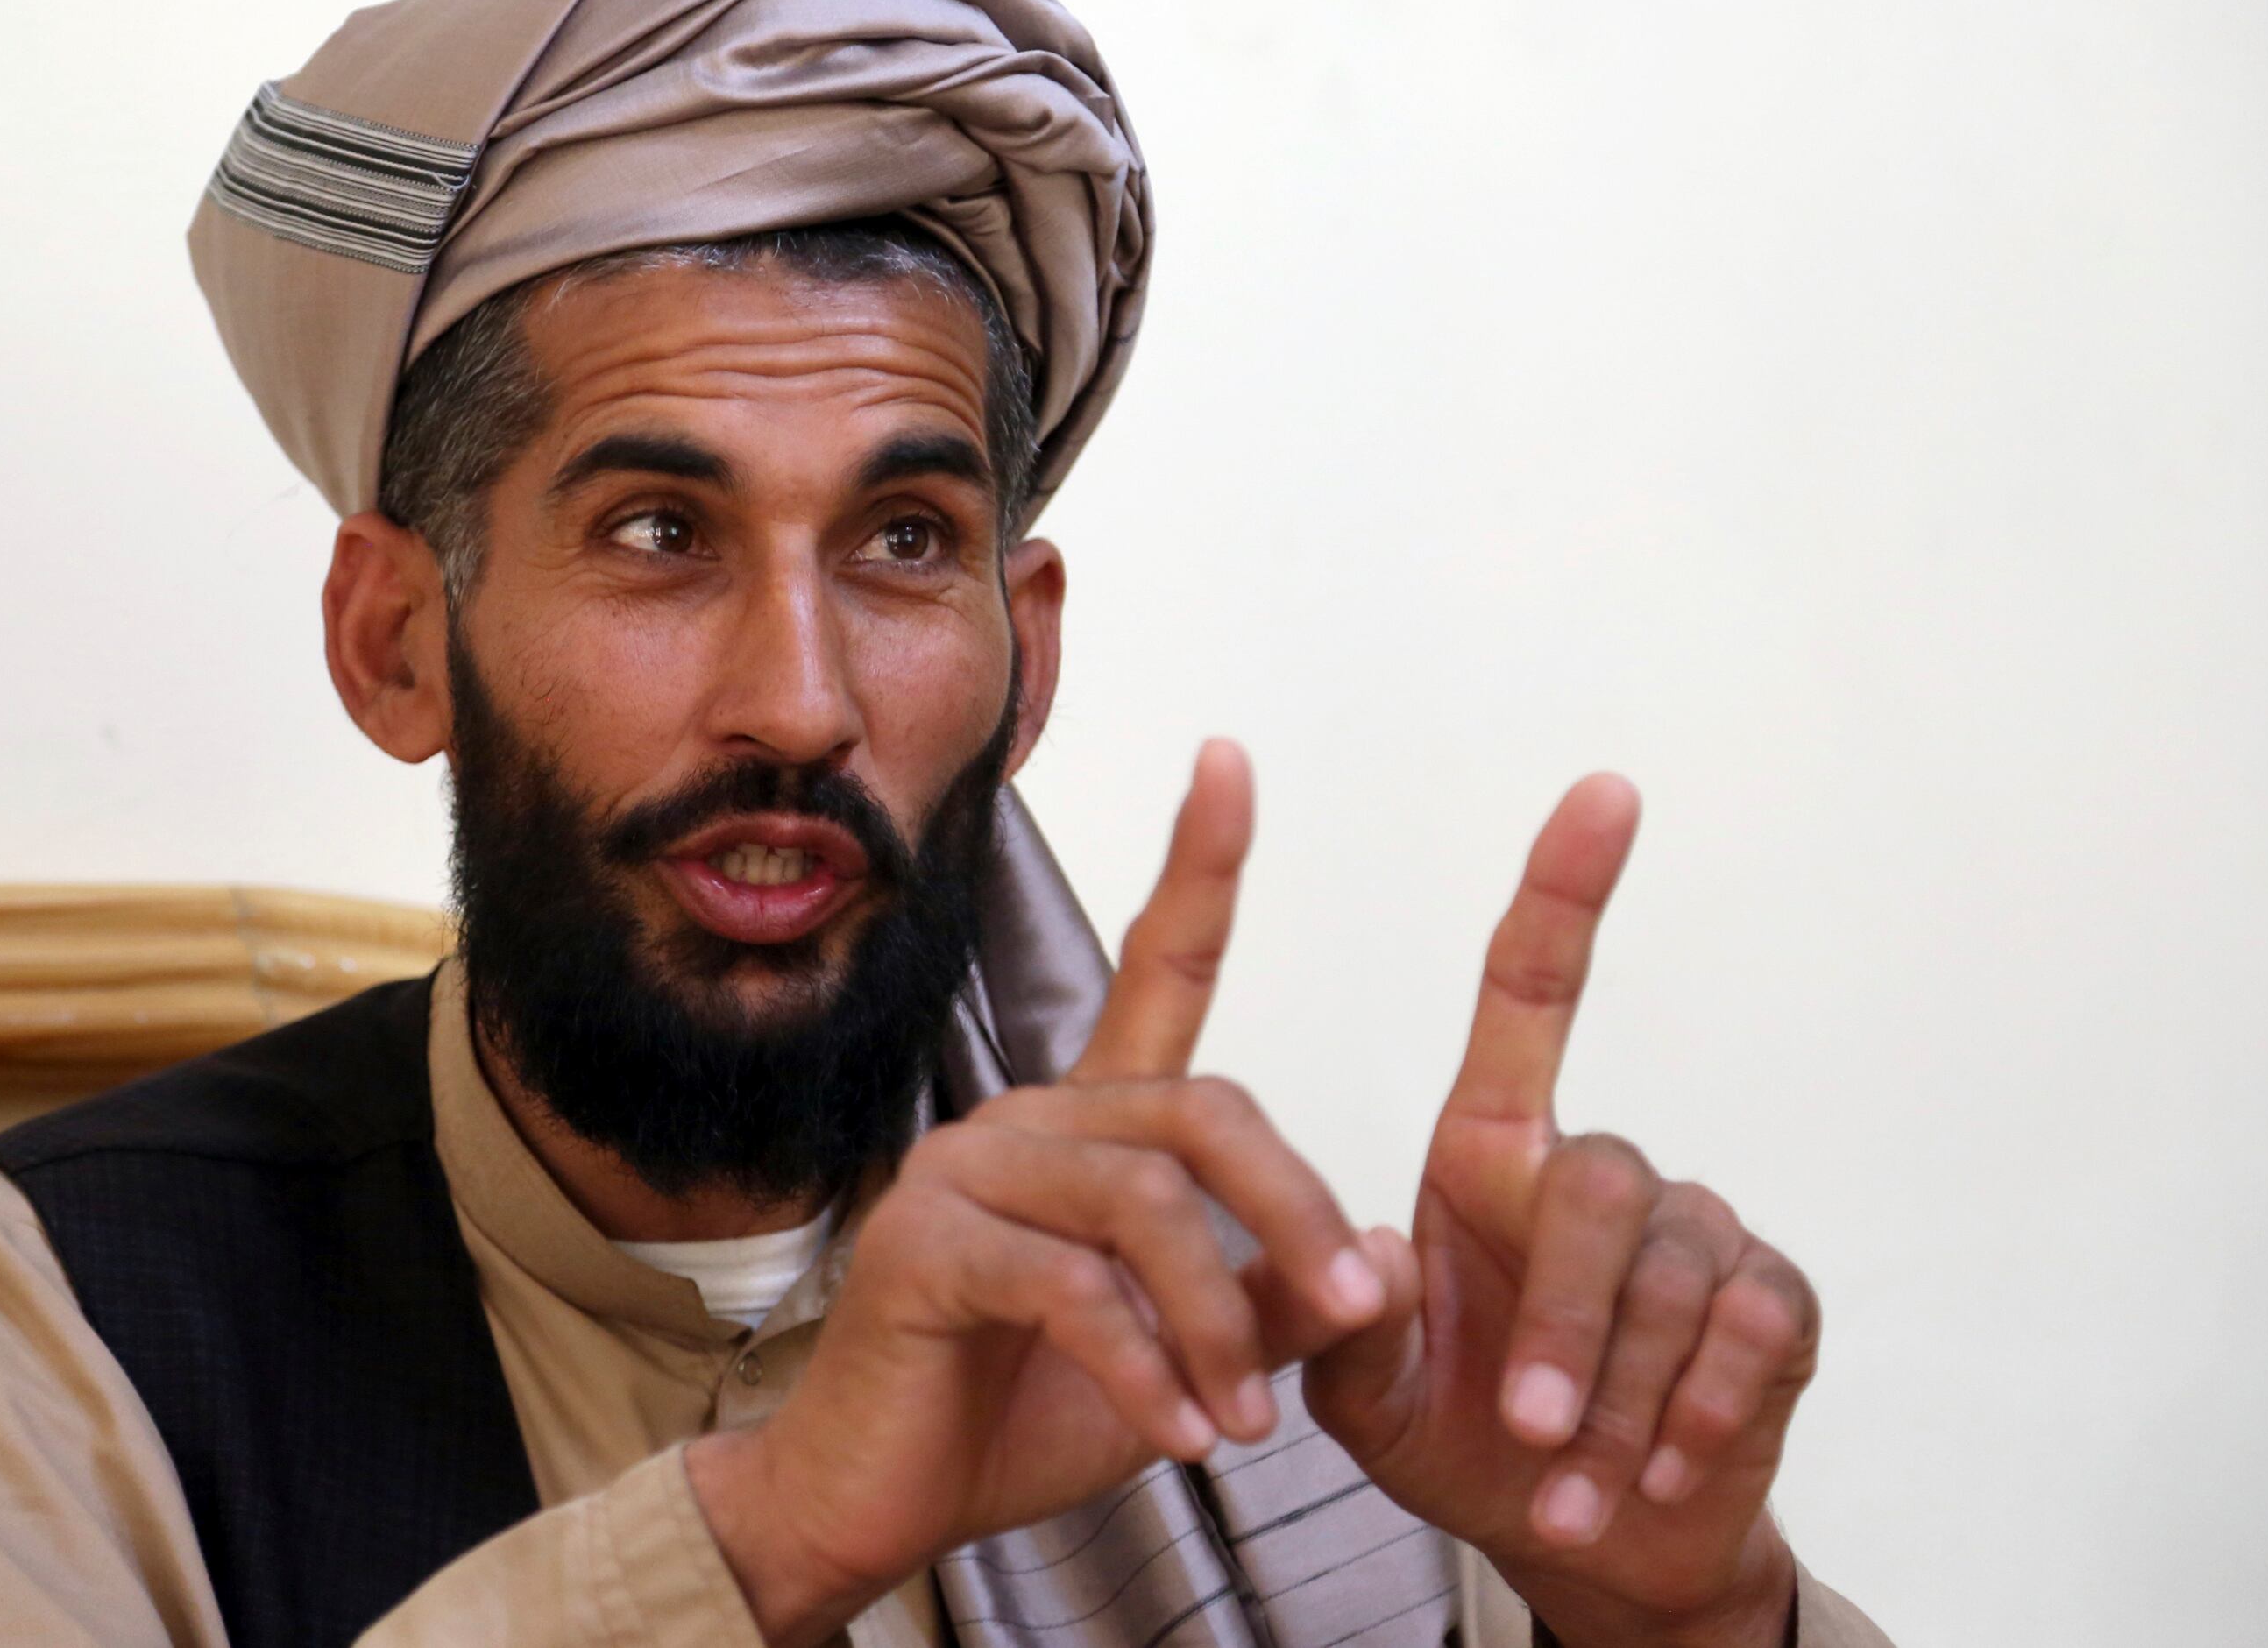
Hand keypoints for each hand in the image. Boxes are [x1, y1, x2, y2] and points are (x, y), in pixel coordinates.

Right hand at [689, 742, 1390, 1647]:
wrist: (879, 1504)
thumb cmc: (1025, 1418)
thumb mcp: (1191, 1365)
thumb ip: (1279, 1308)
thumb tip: (1388, 1261)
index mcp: (1087, 1127)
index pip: (1156, 970)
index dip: (1199, 867)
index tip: (1229, 762)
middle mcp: (1023, 1122)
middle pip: (1200, 1110)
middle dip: (1293, 1206)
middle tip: (1355, 1303)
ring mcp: (962, 1174)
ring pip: (1142, 1203)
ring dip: (1221, 1322)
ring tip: (1248, 1425)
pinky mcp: (922, 1247)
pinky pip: (1071, 1289)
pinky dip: (1145, 1371)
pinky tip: (1181, 1439)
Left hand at [1302, 776, 1817, 1647]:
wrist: (1586, 1549)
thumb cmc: (1460, 1440)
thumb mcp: (1365, 1397)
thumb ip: (1338, 1329)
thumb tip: (1360, 1252)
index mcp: (1489, 1154)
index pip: (1533, 993)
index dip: (1565, 890)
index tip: (1603, 788)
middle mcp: (1595, 1172)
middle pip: (1603, 1181)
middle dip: (1572, 1315)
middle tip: (1535, 1427)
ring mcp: (1695, 1234)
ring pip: (1674, 1275)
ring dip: (1625, 1396)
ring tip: (1574, 1484)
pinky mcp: (1773, 1306)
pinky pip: (1751, 1329)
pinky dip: (1701, 1411)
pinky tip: (1660, 1471)